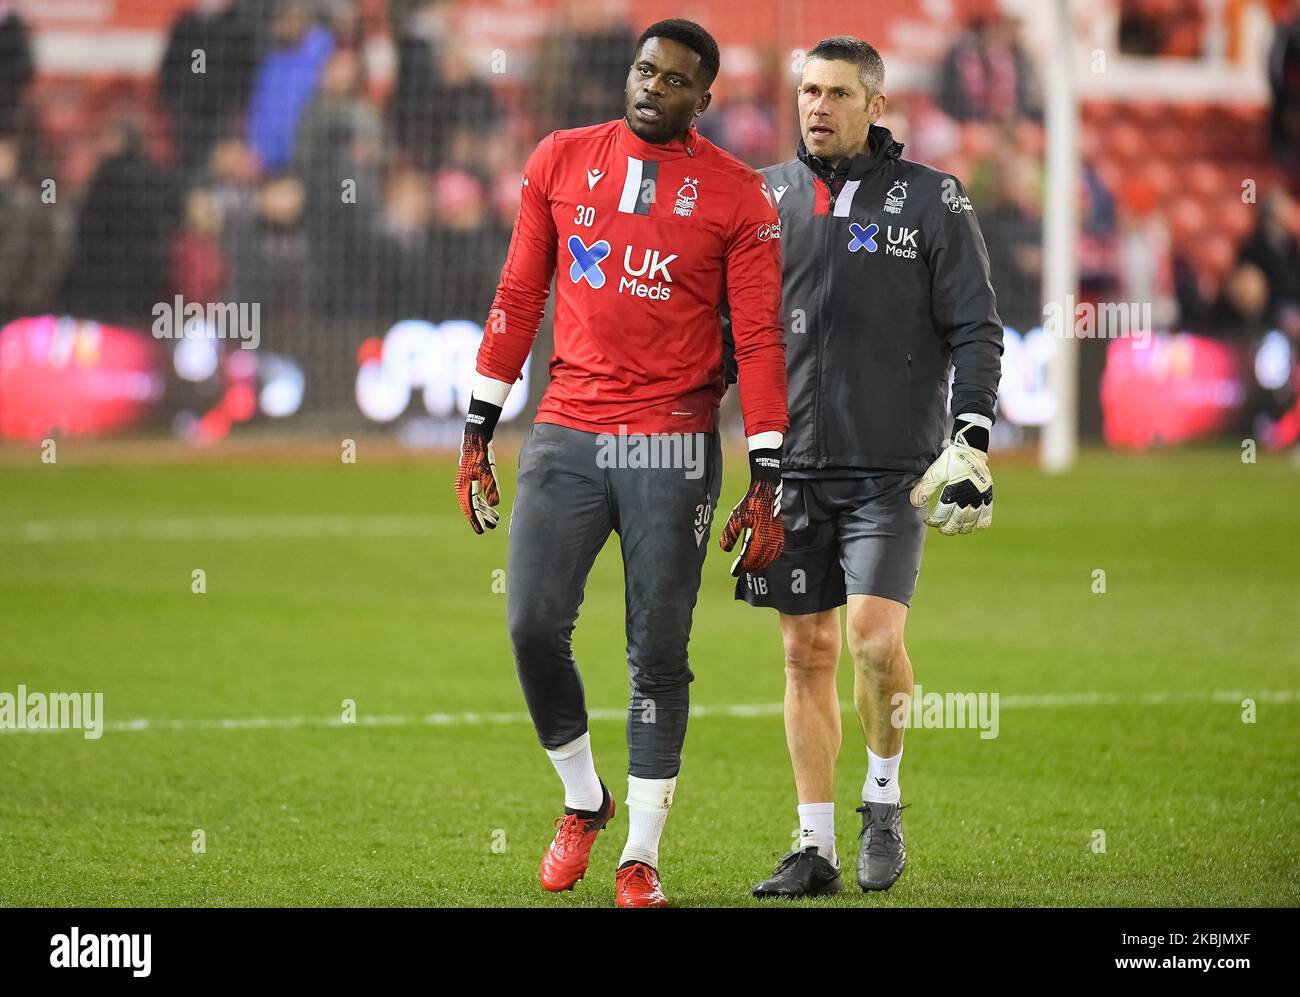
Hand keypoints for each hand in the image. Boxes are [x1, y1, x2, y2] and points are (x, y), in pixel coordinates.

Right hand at [454, 399, 502, 533]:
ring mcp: (467, 484)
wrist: (476, 439)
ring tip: (494, 520)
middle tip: (492, 527)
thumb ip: (491, 487)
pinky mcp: (472, 479)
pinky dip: (484, 502)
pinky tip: (492, 506)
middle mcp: (464, 488)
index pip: (470, 508)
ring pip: (476, 502)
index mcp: (464, 488)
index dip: (476, 520)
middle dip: (482, 518)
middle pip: (473, 507)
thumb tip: (495, 504)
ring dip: (484, 511)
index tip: (482, 531)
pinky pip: (477, 495)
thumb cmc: (481, 455)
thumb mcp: (488, 471)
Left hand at [719, 449, 783, 575]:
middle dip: (750, 567)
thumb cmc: (750, 503)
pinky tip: (766, 559)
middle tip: (741, 571)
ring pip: (770, 557)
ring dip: (761, 564)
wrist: (766, 490)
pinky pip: (777, 550)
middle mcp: (769, 539)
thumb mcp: (736, 517)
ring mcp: (776, 536)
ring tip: (752, 568)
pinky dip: (771, 558)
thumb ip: (730, 535)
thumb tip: (726, 550)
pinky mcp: (779, 532)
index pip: (749, 558)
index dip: (741, 567)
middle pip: (760, 560)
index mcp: (758, 536)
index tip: (734, 572)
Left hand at [909, 422, 992, 534]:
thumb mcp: (934, 472)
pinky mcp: (987, 494)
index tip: (928, 521)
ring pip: (972, 521)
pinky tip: (973, 526)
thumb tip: (914, 503)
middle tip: (941, 529)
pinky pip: (986, 515)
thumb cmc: (950, 460)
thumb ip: (925, 488)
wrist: (971, 448)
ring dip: (963, 528)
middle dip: (948, 528)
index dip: (935, 521)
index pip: (943, 514)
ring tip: (955, 529)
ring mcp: (979, 496)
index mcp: (954, 490)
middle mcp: (968, 495)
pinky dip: (979, 523)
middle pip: (957, 520)